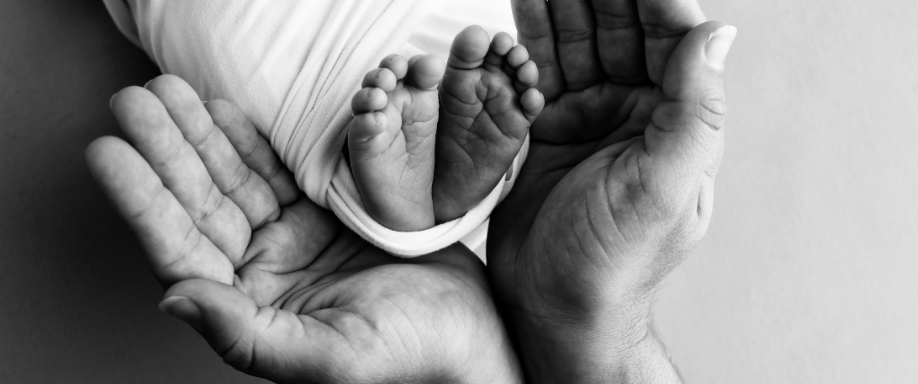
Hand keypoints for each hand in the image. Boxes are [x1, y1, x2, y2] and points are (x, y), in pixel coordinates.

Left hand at [88, 75, 520, 383]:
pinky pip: (276, 172)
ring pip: (232, 182)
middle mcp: (261, 277)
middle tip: (134, 103)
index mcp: (251, 313)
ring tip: (167, 94)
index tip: (111, 154)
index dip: (143, 201)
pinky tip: (222, 113)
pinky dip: (249, 140)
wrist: (472, 332)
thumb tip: (173, 299)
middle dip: (166, 152)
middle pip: (199, 205)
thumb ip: (245, 334)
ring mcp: (291, 244)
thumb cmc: (411, 356)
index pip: (181, 251)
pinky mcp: (322, 219)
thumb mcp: (328, 356)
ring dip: (200, 136)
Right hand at [488, 0, 734, 380]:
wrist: (556, 308)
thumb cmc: (616, 264)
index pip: (669, 38)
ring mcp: (588, 118)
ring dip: (560, 2)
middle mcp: (633, 114)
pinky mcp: (545, 129)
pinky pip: (536, 71)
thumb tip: (718, 35)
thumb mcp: (664, 185)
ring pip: (576, 42)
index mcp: (673, 123)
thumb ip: (693, 110)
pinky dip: (526, 36)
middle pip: (618, 30)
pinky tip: (521, 4)